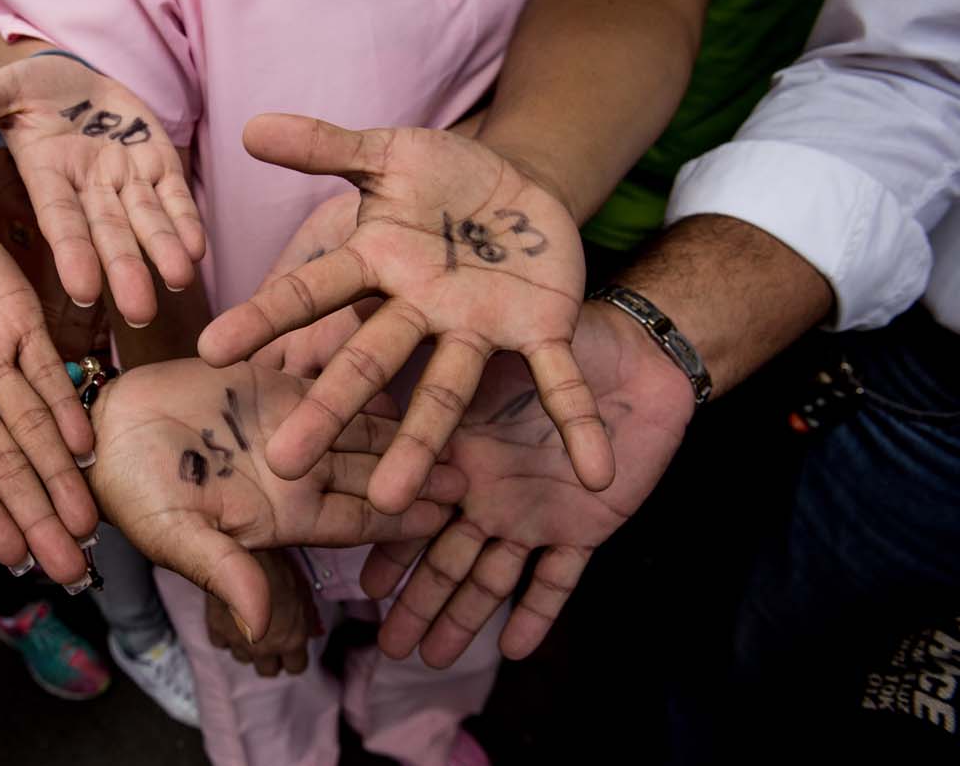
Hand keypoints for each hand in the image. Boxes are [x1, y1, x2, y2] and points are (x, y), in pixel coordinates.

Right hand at [0, 51, 204, 326]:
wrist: (80, 83)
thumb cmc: (36, 92)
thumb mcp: (2, 91)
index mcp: (51, 178)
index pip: (62, 221)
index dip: (73, 253)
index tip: (83, 288)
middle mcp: (91, 189)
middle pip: (110, 234)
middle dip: (125, 271)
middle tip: (140, 313)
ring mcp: (127, 180)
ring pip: (147, 222)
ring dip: (164, 251)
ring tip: (179, 281)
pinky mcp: (159, 165)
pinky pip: (175, 197)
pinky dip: (186, 220)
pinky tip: (198, 247)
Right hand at [0, 190, 95, 579]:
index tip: (12, 558)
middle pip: (5, 463)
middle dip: (37, 515)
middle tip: (72, 569)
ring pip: (35, 427)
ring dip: (62, 475)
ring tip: (88, 525)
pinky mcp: (20, 322)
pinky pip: (48, 370)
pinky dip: (68, 406)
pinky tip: (86, 446)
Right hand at [85, 359, 465, 639]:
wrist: (103, 431)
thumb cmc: (134, 492)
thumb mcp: (178, 536)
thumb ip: (224, 571)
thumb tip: (260, 624)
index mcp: (284, 513)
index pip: (357, 518)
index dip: (401, 516)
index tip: (449, 514)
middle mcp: (298, 469)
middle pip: (373, 469)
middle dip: (423, 468)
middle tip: (478, 464)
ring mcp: (288, 421)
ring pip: (361, 419)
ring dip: (404, 418)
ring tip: (458, 405)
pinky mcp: (272, 380)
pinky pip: (324, 369)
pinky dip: (358, 362)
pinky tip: (400, 347)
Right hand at [199, 114, 614, 514]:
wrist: (519, 183)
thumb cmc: (443, 176)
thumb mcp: (386, 153)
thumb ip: (324, 146)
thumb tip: (249, 127)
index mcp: (377, 266)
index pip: (310, 293)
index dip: (263, 319)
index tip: (212, 354)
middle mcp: (418, 311)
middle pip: (366, 362)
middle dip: (328, 409)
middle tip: (283, 462)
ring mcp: (477, 328)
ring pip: (444, 392)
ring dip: (421, 444)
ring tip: (391, 499)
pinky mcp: (540, 332)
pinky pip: (561, 384)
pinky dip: (578, 426)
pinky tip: (595, 474)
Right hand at [205, 550, 320, 676]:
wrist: (247, 551)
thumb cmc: (280, 567)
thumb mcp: (303, 591)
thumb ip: (308, 618)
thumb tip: (314, 633)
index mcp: (291, 640)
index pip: (296, 667)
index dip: (294, 657)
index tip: (290, 646)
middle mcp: (265, 647)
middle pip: (268, 670)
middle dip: (271, 657)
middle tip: (271, 638)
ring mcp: (239, 641)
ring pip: (244, 659)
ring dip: (248, 647)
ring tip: (251, 626)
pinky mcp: (217, 629)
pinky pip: (221, 644)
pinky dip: (226, 635)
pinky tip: (231, 620)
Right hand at [362, 301, 694, 664]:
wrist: (643, 359)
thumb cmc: (564, 343)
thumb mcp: (491, 354)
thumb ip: (433, 376)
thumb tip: (361, 364)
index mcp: (458, 452)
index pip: (414, 508)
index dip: (388, 547)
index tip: (360, 586)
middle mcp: (487, 491)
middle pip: (445, 557)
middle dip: (417, 602)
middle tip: (388, 646)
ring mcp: (533, 514)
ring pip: (491, 578)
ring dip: (462, 619)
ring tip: (430, 660)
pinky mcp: (583, 530)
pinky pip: (557, 581)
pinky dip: (537, 614)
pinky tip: (513, 649)